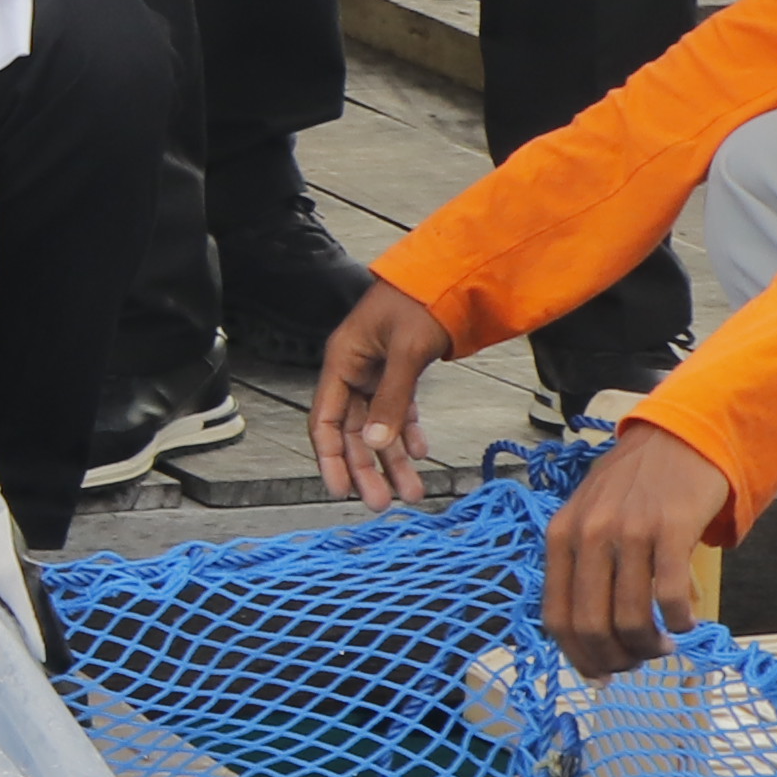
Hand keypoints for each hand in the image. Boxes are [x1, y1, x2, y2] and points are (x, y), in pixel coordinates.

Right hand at [311, 277, 452, 507]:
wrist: (452, 273)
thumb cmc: (420, 301)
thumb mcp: (406, 350)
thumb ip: (390, 399)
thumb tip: (374, 445)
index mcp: (342, 361)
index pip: (324, 420)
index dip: (329, 457)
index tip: (340, 490)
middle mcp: (354, 370)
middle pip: (352, 431)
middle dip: (367, 468)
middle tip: (380, 503)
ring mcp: (376, 371)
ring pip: (377, 426)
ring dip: (392, 459)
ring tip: (410, 491)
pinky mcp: (399, 370)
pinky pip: (398, 410)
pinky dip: (408, 432)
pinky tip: (420, 452)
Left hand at [541, 418, 732, 677]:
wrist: (679, 438)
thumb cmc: (634, 487)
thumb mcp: (590, 518)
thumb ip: (584, 568)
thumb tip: (592, 637)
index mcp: (560, 537)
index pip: (556, 616)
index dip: (577, 656)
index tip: (600, 675)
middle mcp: (588, 535)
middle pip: (590, 624)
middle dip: (614, 658)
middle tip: (637, 663)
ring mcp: (628, 531)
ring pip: (630, 617)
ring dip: (649, 646)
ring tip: (663, 646)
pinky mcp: (671, 528)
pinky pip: (671, 595)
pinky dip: (681, 622)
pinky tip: (688, 622)